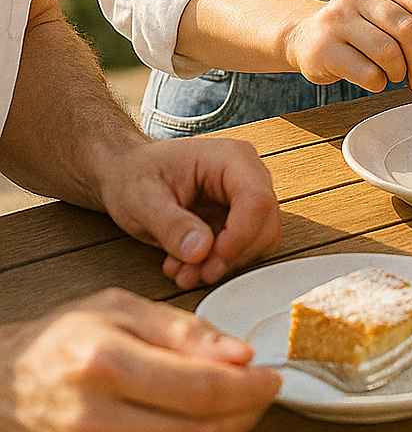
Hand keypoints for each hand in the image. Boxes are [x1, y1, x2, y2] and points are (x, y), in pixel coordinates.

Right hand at [0, 290, 279, 431]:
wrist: (1, 390)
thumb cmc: (68, 338)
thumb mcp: (122, 308)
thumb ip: (185, 330)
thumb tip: (242, 355)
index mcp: (104, 363)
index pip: (201, 388)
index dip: (248, 387)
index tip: (272, 377)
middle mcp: (93, 420)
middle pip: (200, 431)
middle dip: (245, 413)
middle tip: (259, 394)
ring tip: (225, 409)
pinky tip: (184, 430)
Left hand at [99, 136, 281, 291]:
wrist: (127, 174)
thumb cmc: (134, 176)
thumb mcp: (142, 201)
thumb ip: (172, 225)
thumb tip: (201, 250)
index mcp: (230, 158)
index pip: (257, 201)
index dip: (239, 238)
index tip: (209, 263)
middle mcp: (247, 174)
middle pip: (265, 225)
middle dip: (230, 257)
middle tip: (192, 273)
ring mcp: (246, 196)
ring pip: (258, 242)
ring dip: (223, 265)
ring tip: (183, 270)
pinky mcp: (239, 217)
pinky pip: (244, 249)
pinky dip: (219, 265)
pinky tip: (187, 264)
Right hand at [285, 0, 411, 95]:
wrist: (306, 37)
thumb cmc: (361, 28)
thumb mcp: (392, 14)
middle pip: (410, 30)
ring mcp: (337, 17)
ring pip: (389, 54)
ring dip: (400, 73)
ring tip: (393, 74)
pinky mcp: (323, 46)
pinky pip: (368, 74)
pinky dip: (379, 83)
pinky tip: (372, 77)